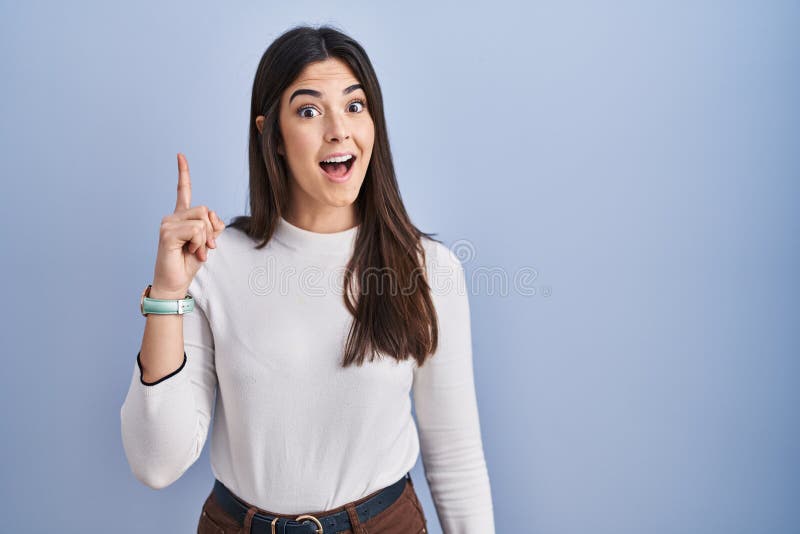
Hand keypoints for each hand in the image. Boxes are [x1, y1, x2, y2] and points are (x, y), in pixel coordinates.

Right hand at [151, 153, 224, 296]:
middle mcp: (172, 217)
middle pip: (205, 210)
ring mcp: (168, 223)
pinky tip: (189, 251)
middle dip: (211, 231)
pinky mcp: (167, 232)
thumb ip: (212, 226)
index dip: (183, 173)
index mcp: (181, 217)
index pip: (182, 191)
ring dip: (205, 239)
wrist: (175, 282)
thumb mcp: (207, 242)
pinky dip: (199, 243)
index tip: (180, 155)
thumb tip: (212, 216)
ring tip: (195, 251)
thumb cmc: (189, 263)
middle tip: (205, 248)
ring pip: (202, 220)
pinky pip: (196, 230)